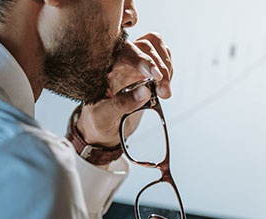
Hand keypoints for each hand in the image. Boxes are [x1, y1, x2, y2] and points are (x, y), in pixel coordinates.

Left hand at [77, 33, 172, 147]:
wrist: (104, 127)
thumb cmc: (97, 120)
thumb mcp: (103, 116)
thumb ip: (121, 104)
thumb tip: (145, 92)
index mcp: (103, 65)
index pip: (124, 51)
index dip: (142, 59)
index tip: (156, 76)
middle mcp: (119, 58)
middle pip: (144, 45)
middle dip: (159, 67)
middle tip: (164, 93)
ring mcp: (134, 61)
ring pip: (156, 46)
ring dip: (166, 67)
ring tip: (164, 93)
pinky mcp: (146, 68)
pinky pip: (162, 57)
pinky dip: (168, 71)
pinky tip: (163, 88)